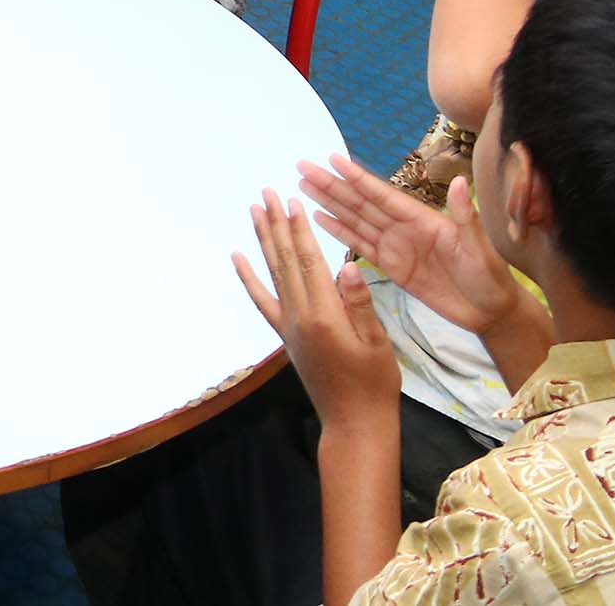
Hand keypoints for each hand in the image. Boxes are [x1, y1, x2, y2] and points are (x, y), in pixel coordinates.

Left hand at [234, 189, 398, 431]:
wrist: (354, 422)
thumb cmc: (375, 384)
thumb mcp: (378, 344)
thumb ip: (360, 304)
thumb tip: (345, 265)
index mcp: (325, 316)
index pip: (310, 262)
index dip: (300, 230)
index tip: (292, 201)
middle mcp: (299, 317)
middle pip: (286, 261)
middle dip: (276, 224)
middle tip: (266, 192)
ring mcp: (288, 326)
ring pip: (272, 274)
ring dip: (262, 240)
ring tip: (253, 211)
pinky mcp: (285, 336)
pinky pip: (262, 302)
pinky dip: (248, 278)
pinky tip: (237, 258)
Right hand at [298, 158, 524, 338]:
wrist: (490, 311)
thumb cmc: (490, 278)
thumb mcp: (480, 247)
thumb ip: (466, 216)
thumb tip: (460, 182)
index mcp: (422, 219)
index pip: (382, 195)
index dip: (357, 178)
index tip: (333, 159)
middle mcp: (403, 228)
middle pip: (361, 203)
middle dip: (332, 185)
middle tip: (304, 166)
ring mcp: (395, 247)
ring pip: (355, 220)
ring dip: (329, 203)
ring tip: (304, 186)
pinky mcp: (391, 267)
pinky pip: (360, 246)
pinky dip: (339, 232)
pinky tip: (320, 218)